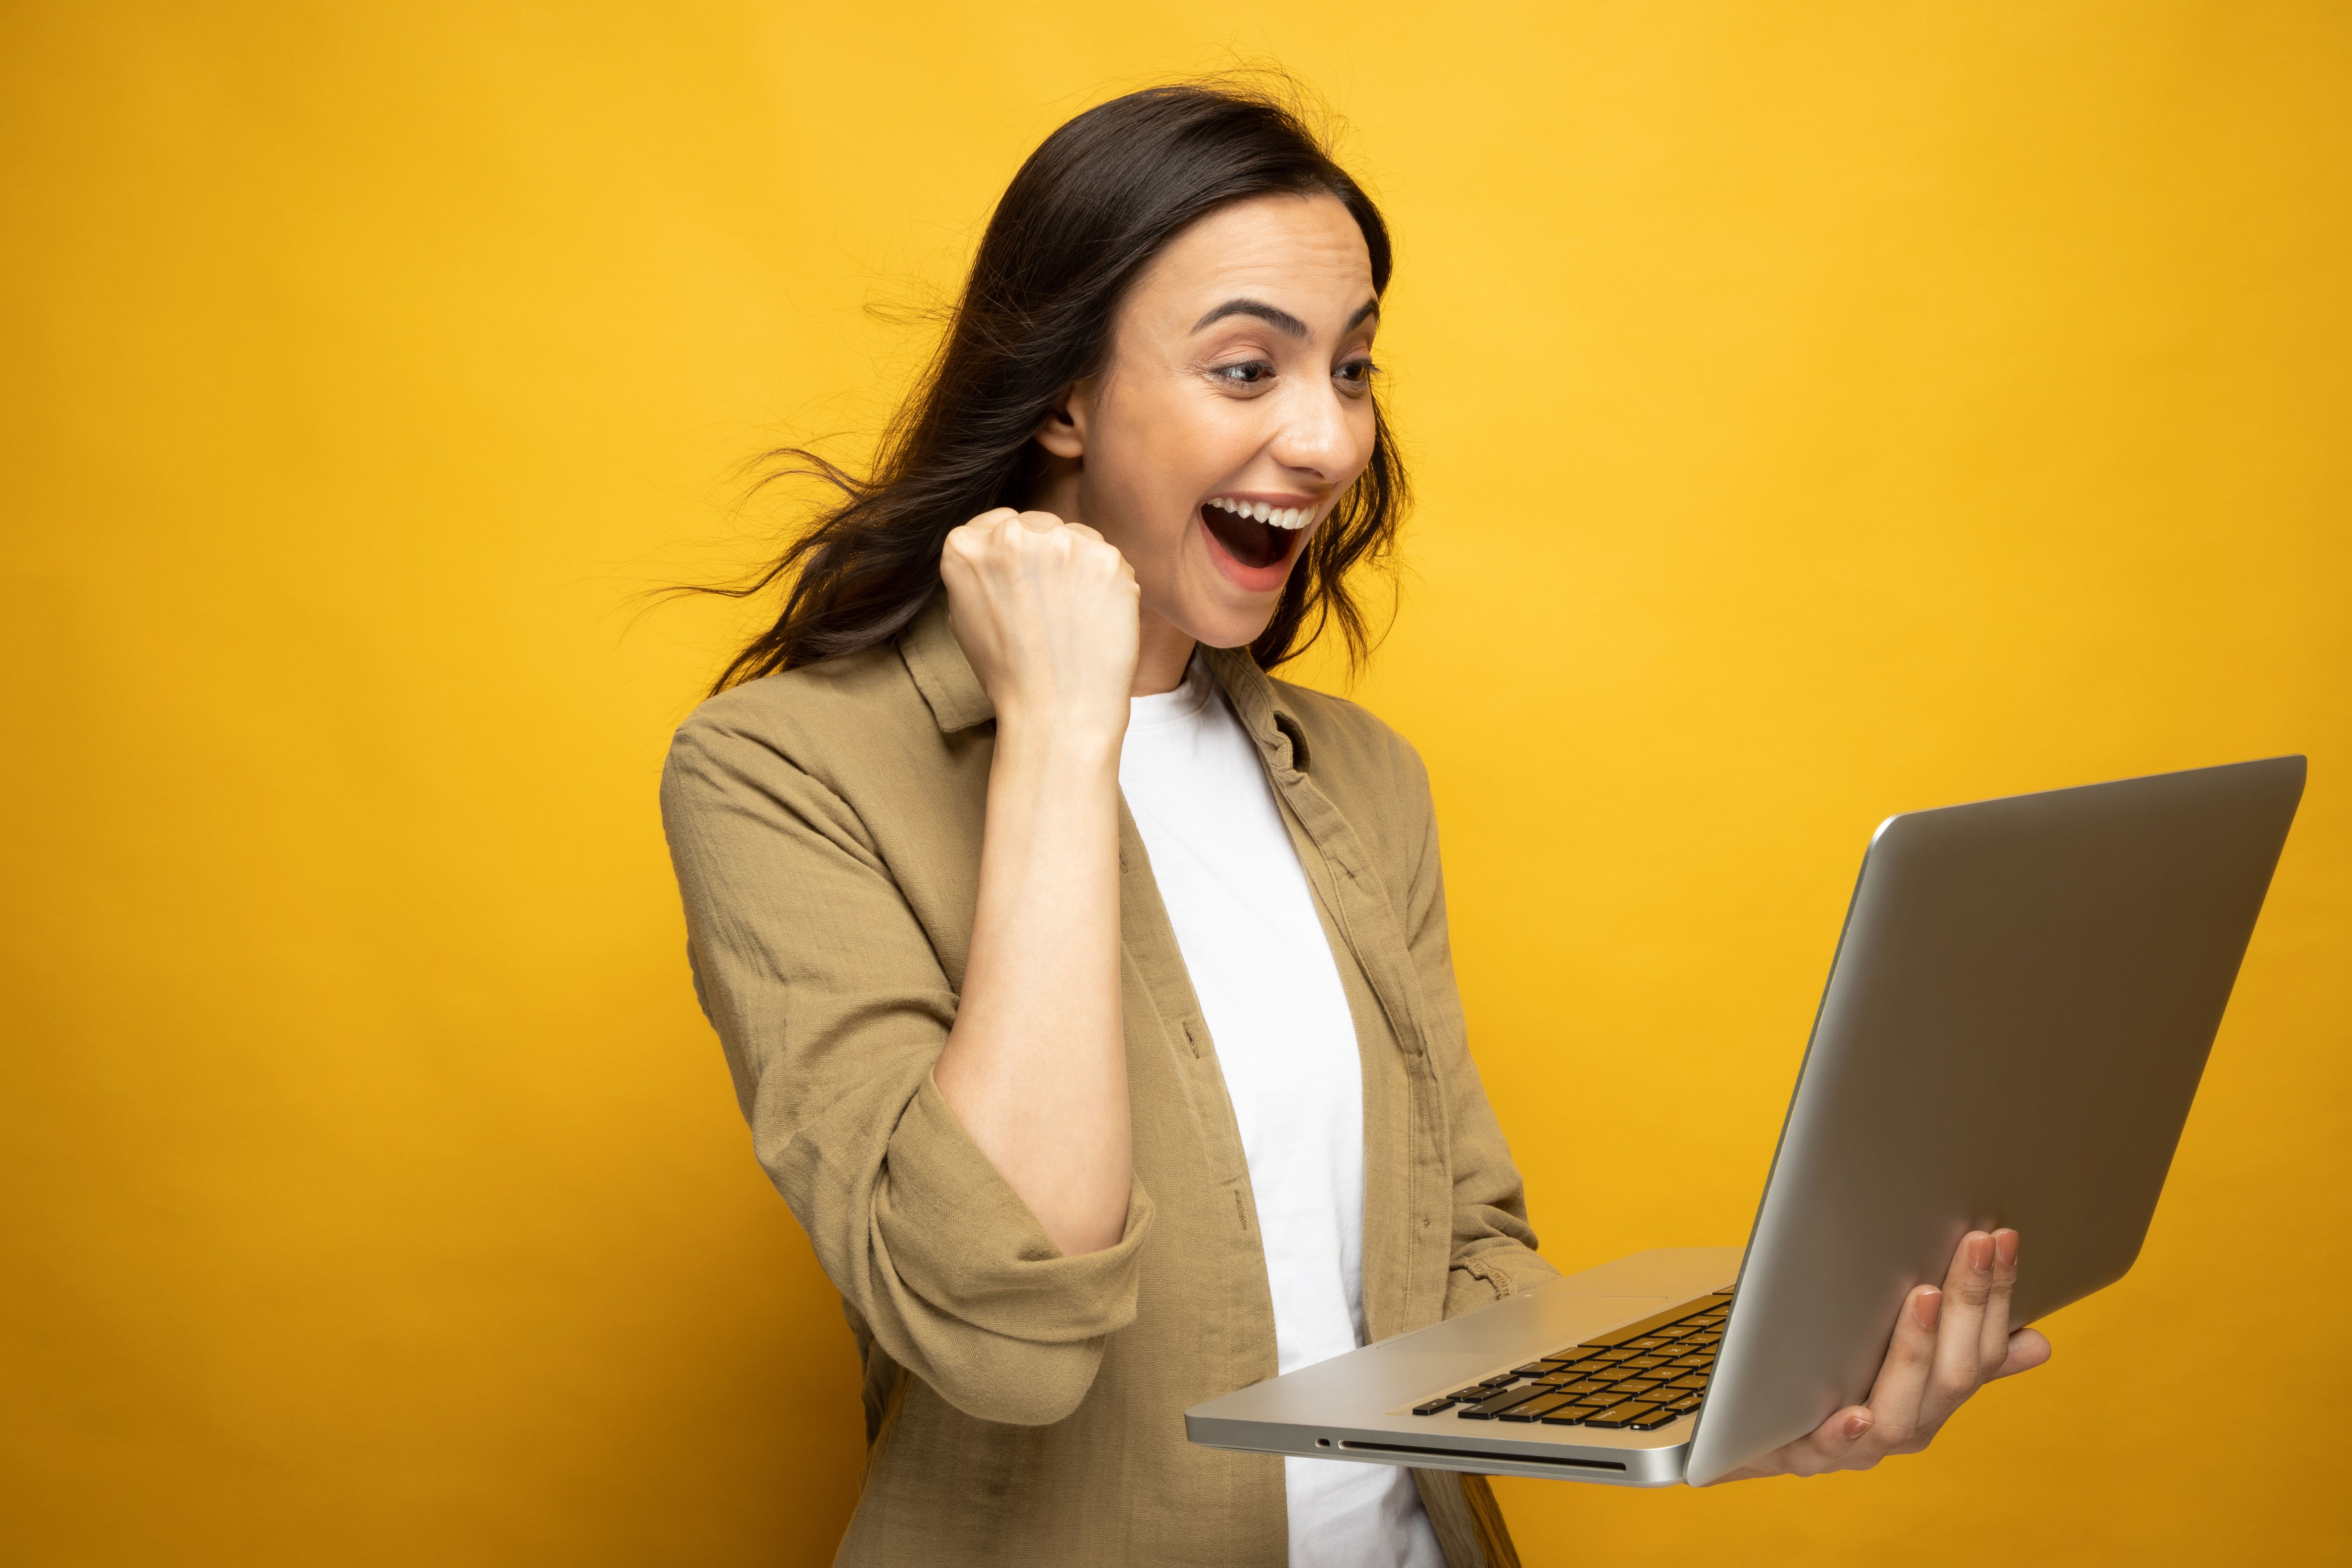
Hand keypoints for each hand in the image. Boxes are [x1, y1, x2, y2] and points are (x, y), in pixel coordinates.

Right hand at [941, 507, 1138, 742]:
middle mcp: (1010, 535)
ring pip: (1076, 537)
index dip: (1015, 555)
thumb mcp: (965, 616)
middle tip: (1052, 606)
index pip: (996, 524)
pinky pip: (1108, 559)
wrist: (1057, 712)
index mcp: (965, 546)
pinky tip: (1096, 617)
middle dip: (1047, 556)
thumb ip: (979, 571)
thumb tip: (998, 549)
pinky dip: (1107, 584)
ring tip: (1073, 616)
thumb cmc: (1010, 674)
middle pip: (1038, 525)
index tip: (1024, 580)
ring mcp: (1061, 543)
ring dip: (1078, 566)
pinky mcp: (1106, 558)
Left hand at [1712, 1228, 2051, 1481]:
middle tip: (1974, 1244)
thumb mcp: (1902, 1363)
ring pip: (1900, 1413)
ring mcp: (1862, 1448)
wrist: (1759, 1435)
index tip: (2002, 1238)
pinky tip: (1858, 1412)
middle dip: (1968, 1306)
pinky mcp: (1806, 1456)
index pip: (1984, 1351)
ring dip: (1915, 1350)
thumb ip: (1961, 1352)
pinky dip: (1846, 1432)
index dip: (1997, 1296)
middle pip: (1953, 1376)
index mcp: (1936, 1399)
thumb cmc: (1836, 1382)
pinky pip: (1829, 1449)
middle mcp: (1910, 1428)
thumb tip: (2038, 1342)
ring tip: (1924, 1296)